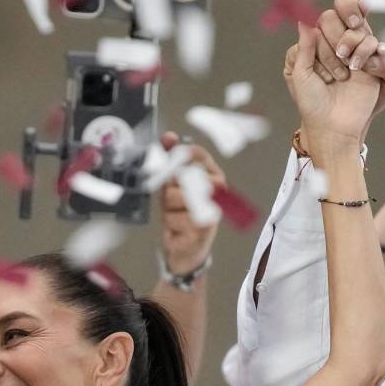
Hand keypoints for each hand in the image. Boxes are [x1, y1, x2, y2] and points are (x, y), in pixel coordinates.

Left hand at [159, 132, 221, 274]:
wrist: (187, 248)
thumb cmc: (181, 214)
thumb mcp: (172, 186)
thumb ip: (169, 161)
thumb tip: (169, 137)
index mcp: (212, 175)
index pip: (197, 154)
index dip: (181, 154)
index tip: (172, 160)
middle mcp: (217, 190)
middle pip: (181, 176)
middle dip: (168, 189)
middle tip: (172, 201)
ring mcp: (213, 209)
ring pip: (174, 199)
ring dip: (168, 210)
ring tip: (176, 216)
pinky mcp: (204, 229)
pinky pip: (176, 219)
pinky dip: (171, 226)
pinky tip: (179, 229)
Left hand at [285, 22, 379, 157]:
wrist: (335, 125)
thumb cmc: (312, 103)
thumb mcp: (300, 76)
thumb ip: (303, 48)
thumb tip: (303, 21)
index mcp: (309, 50)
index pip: (313, 27)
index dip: (315, 45)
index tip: (315, 70)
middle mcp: (329, 47)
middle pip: (331, 22)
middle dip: (328, 49)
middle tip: (328, 77)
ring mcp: (350, 51)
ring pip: (351, 29)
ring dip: (343, 52)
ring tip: (341, 77)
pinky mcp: (368, 58)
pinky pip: (369, 40)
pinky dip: (361, 53)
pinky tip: (354, 70)